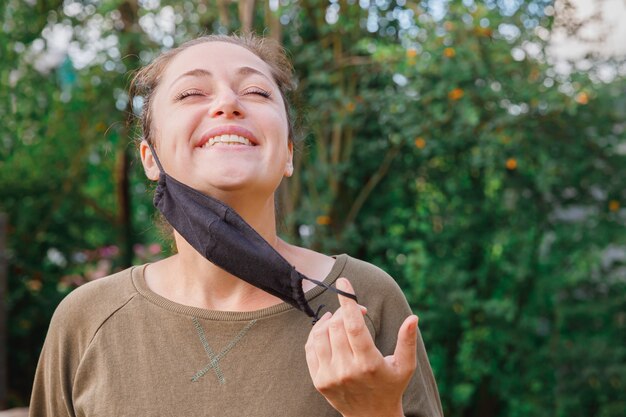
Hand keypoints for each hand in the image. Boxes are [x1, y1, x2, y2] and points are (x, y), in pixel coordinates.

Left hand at [305, 278, 418, 416]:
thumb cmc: (391, 386)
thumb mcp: (405, 366)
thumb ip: (407, 340)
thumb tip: (413, 318)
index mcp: (369, 364)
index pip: (354, 326)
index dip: (348, 302)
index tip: (345, 283)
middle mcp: (347, 370)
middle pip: (336, 327)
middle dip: (344, 311)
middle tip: (355, 309)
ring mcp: (330, 376)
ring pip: (320, 335)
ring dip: (328, 320)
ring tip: (339, 317)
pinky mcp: (319, 381)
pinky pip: (310, 348)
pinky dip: (316, 333)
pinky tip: (327, 328)